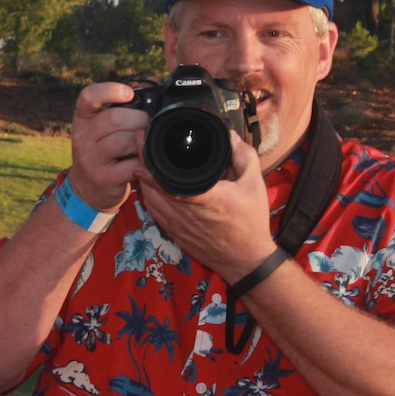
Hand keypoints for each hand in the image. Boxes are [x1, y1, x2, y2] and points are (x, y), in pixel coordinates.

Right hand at [68, 81, 148, 211]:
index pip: (88, 97)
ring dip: (142, 141)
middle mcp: (82, 137)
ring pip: (124, 141)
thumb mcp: (103, 129)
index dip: (109, 90)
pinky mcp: (103, 178)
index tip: (129, 93)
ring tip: (144, 145)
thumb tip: (153, 83)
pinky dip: (144, 162)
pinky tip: (143, 162)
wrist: (88, 190)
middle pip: (114, 118)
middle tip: (147, 126)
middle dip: (139, 120)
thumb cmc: (104, 152)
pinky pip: (131, 165)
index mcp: (82, 119)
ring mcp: (90, 159)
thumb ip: (123, 108)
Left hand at [134, 131, 276, 280]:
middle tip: (139, 143)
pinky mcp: (175, 235)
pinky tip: (149, 186)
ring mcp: (179, 226)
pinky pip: (154, 213)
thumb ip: (244, 156)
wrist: (246, 260)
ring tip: (141, 161)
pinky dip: (149, 197)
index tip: (143, 143)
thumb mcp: (255, 185)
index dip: (151, 163)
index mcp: (207, 198)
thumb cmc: (251, 222)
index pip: (169, 181)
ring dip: (143, 180)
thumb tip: (229, 135)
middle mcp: (187, 213)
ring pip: (150, 199)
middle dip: (143, 163)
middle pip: (153, 186)